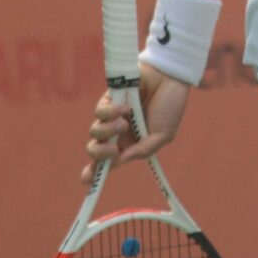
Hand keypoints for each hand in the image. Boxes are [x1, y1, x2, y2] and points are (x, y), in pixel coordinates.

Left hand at [81, 62, 190, 183]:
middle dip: (99, 154)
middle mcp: (118, 133)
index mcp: (131, 145)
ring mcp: (112, 116)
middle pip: (95, 150)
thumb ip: (143, 150)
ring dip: (108, 132)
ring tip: (125, 123)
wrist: (170, 77)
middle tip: (114, 150)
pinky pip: (100, 112)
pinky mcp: (109, 99)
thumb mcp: (163, 135)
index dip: (94, 172)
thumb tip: (120, 160)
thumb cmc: (170, 105)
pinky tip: (125, 107)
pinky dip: (110, 113)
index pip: (108, 162)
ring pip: (95, 132)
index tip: (87, 181)